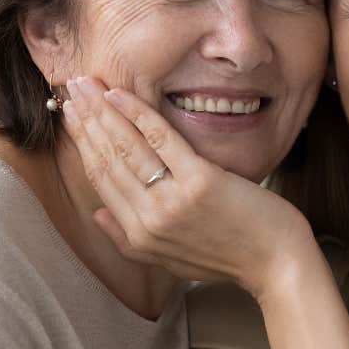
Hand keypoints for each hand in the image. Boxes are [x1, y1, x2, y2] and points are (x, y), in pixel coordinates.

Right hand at [60, 76, 314, 296]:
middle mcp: (148, 220)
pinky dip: (137, 113)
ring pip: (126, 148)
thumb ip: (129, 240)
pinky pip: (160, 140)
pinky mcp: (199, 182)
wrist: (277, 264)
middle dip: (85, 121)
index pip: (101, 181)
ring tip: (87, 84)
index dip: (82, 145)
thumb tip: (98, 213)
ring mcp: (172, 201)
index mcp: (138, 237)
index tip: (71, 117)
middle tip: (71, 89)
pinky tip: (119, 94)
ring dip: (102, 112)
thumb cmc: (232, 258)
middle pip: (107, 160)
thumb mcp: (172, 260)